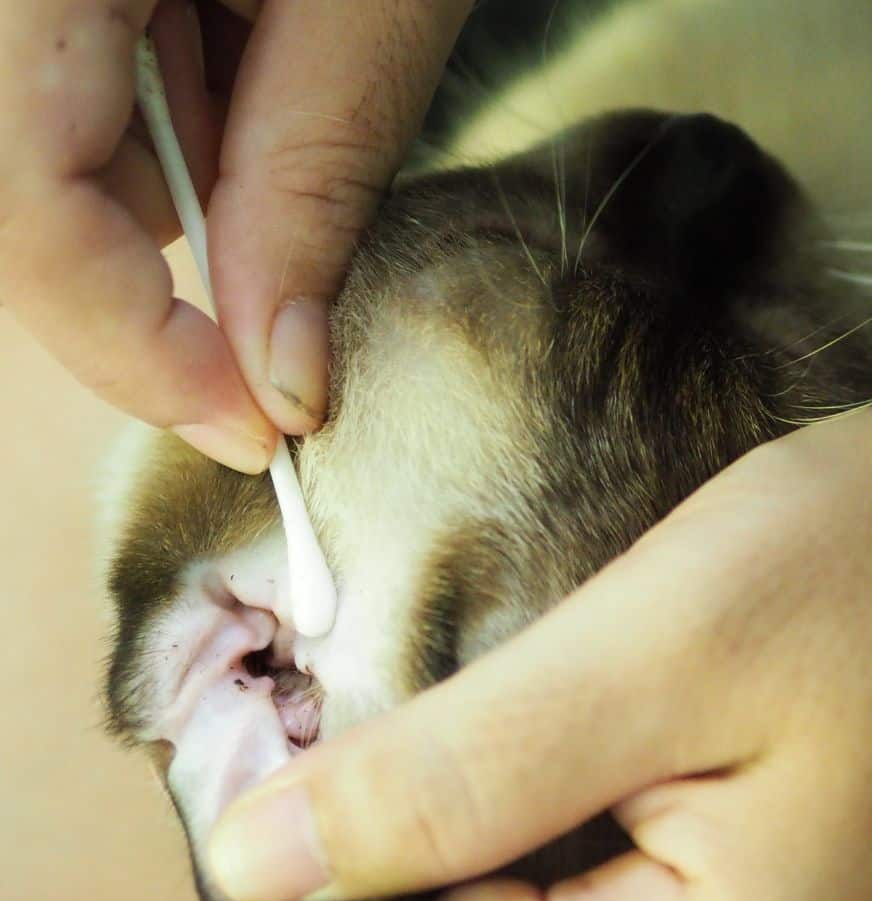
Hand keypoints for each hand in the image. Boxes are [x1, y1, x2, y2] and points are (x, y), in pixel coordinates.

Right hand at [0, 0, 469, 470]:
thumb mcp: (378, 3)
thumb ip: (313, 177)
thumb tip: (281, 379)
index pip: (26, 213)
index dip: (134, 348)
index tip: (257, 428)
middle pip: (33, 201)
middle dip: (175, 260)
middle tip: (303, 253)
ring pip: (63, 160)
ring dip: (193, 172)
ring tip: (293, 63)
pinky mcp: (61, 5)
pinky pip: (91, 100)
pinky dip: (187, 115)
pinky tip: (257, 46)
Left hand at [206, 385, 871, 900]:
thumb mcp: (676, 633)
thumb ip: (455, 773)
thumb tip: (252, 861)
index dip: (308, 866)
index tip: (309, 727)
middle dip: (391, 883)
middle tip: (414, 722)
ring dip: (480, 882)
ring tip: (524, 734)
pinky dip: (569, 886)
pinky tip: (604, 776)